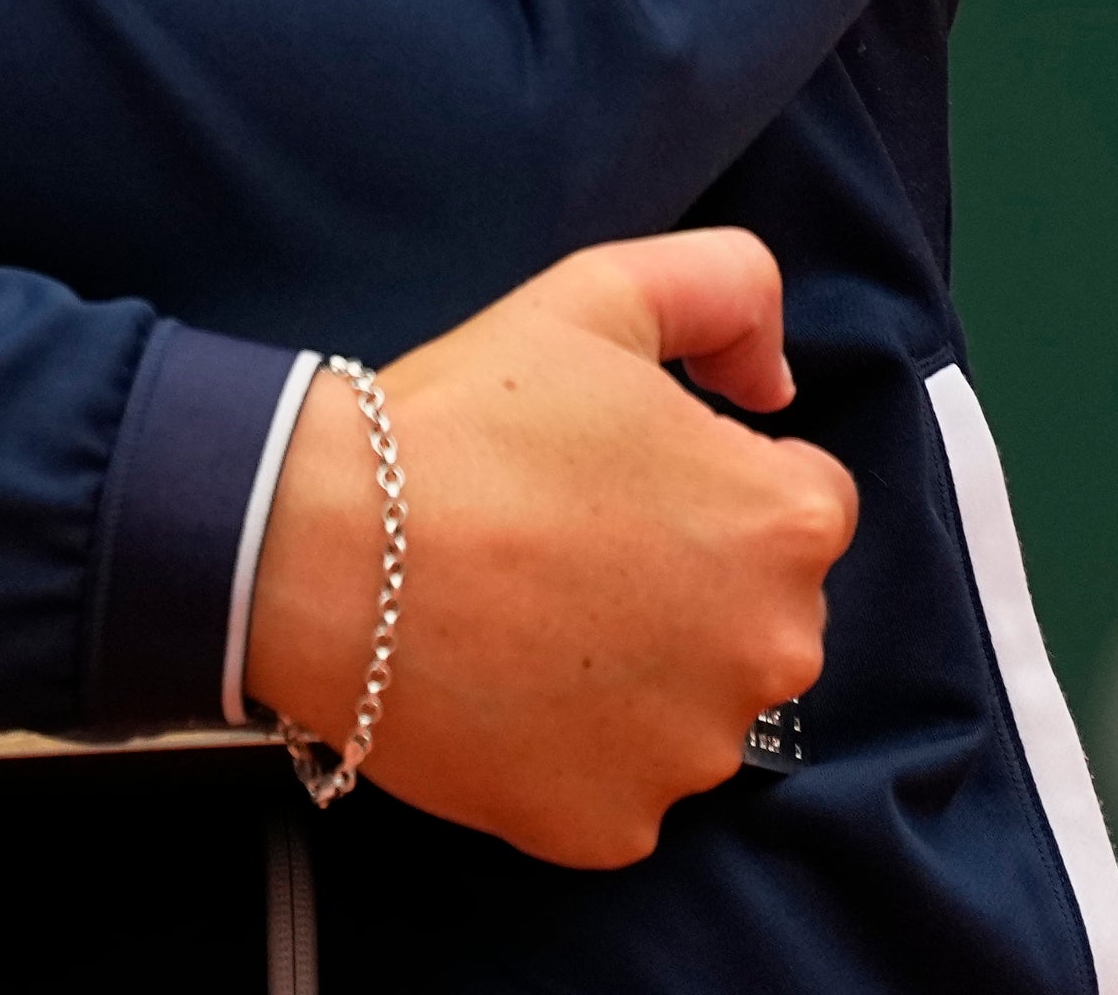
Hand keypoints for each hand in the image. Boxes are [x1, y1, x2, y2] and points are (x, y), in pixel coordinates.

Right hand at [238, 227, 855, 866]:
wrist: (322, 548)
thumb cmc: (467, 420)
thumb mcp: (606, 292)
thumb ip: (733, 289)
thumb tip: (776, 383)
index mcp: (789, 523)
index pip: (795, 500)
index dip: (704, 478)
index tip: (616, 476)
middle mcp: (773, 651)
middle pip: (755, 611)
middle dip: (687, 580)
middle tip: (569, 544)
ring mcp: (693, 754)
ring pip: (692, 702)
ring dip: (638, 669)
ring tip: (529, 615)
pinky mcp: (615, 827)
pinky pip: (621, 783)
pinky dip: (577, 748)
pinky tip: (507, 686)